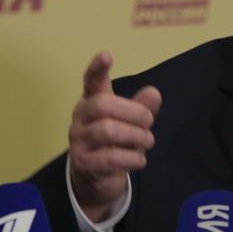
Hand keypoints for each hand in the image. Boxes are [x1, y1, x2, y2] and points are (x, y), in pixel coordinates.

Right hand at [68, 52, 160, 221]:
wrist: (97, 176)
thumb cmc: (116, 140)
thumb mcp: (131, 122)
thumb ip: (142, 107)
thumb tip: (154, 93)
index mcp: (92, 100)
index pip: (91, 81)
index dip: (97, 68)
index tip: (106, 55)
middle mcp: (81, 117)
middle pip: (103, 105)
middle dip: (133, 112)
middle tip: (149, 122)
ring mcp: (78, 140)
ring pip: (107, 131)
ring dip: (136, 136)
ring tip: (148, 141)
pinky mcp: (82, 162)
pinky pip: (109, 158)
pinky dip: (131, 159)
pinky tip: (140, 160)